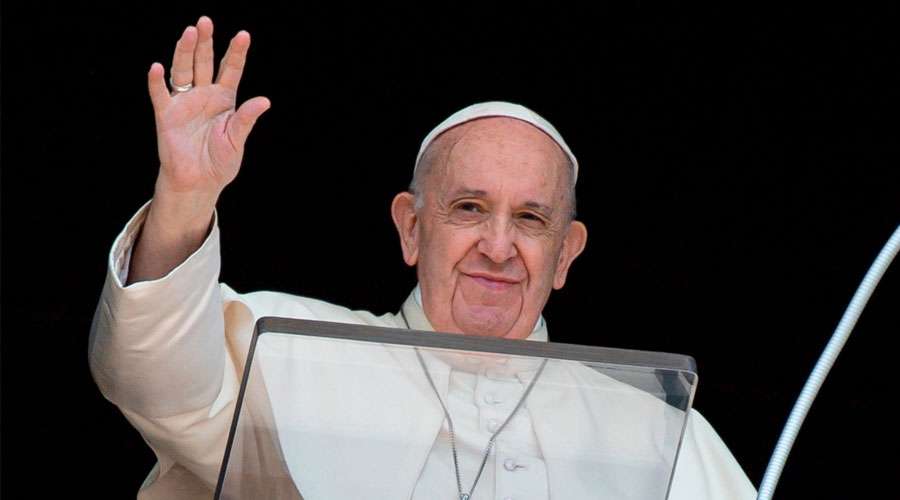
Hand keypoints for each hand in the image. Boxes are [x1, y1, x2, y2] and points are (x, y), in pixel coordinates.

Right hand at [148, 16, 269, 204]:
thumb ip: (246, 119)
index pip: (231, 70)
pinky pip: (160, 94)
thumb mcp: (237, 139)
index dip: (236, 53)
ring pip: (183, 71)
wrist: (200, 183)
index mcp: (225, 99)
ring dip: (185, 52)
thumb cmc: (220, 162)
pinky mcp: (166, 115)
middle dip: (206, 42)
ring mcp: (184, 103)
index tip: (243, 35)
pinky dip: (157, 81)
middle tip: (206, 21)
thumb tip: (264, 101)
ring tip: (189, 33)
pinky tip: (157, 67)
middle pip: (204, 62)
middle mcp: (204, 95)